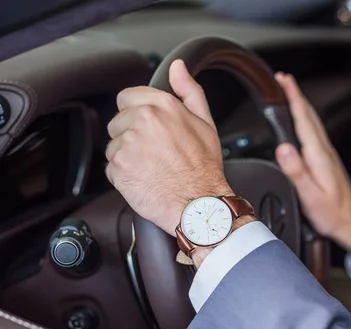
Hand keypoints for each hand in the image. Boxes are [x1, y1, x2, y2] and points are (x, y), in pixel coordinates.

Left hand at [105, 59, 233, 235]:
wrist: (198, 204)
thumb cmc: (204, 168)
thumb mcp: (205, 123)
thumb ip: (189, 91)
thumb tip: (178, 68)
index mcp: (162, 106)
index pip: (127, 97)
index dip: (137, 112)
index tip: (149, 127)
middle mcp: (142, 121)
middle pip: (118, 121)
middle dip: (131, 134)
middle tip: (155, 152)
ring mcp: (127, 145)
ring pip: (114, 145)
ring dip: (127, 156)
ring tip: (152, 167)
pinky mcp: (117, 168)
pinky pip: (112, 168)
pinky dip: (124, 175)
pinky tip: (145, 179)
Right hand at [274, 73, 350, 252]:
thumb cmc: (331, 214)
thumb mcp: (311, 196)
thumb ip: (296, 171)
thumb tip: (283, 148)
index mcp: (319, 156)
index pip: (304, 120)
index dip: (294, 98)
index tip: (284, 80)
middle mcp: (325, 152)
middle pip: (310, 116)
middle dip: (296, 95)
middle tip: (283, 79)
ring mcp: (328, 156)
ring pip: (313, 123)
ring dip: (301, 106)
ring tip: (290, 95)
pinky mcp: (327, 162)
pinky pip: (315, 134)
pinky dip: (306, 121)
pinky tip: (302, 124)